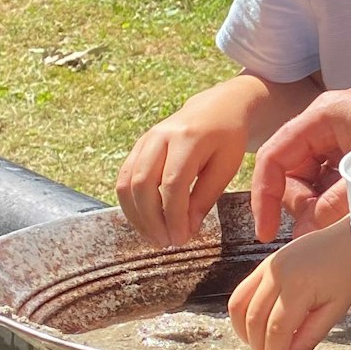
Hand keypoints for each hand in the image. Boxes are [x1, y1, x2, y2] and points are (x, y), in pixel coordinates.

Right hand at [117, 83, 254, 245]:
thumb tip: (187, 229)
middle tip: (166, 242)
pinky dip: (130, 204)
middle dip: (152, 219)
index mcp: (189, 138)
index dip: (174, 215)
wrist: (217, 107)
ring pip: (126, 183)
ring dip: (137, 215)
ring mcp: (145, 140)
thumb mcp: (227, 166)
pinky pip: (123, 178)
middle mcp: (161, 137)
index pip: (173, 183)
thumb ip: (206, 197)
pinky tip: (144, 222)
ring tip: (155, 237)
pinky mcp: (137, 147)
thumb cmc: (227, 138)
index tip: (181, 239)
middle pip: (143, 184)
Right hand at [227, 218, 350, 349]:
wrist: (349, 239)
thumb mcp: (336, 309)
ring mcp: (267, 266)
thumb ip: (310, 336)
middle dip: (259, 348)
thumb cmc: (348, 271)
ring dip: (245, 333)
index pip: (277, 330)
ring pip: (239, 307)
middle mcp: (278, 273)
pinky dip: (242, 314)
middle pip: (255, 321)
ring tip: (262, 347)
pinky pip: (241, 292)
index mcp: (299, 285)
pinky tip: (255, 327)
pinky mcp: (264, 263)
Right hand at [249, 87, 350, 241]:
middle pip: (292, 172)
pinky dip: (341, 199)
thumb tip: (305, 233)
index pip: (273, 157)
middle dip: (302, 204)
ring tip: (346, 221)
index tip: (267, 233)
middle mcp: (328, 123)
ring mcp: (346, 137)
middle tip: (324, 228)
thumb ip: (341, 201)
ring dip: (323, 205)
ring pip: (315, 180)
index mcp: (323, 116)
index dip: (265, 196)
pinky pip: (337, 179)